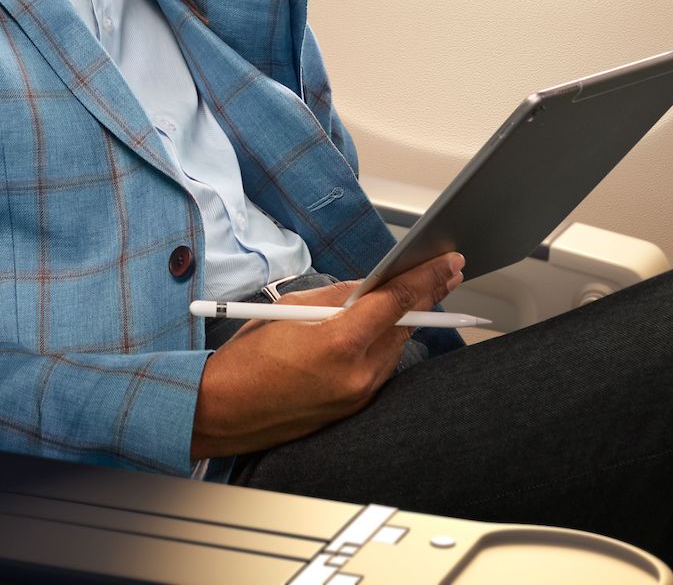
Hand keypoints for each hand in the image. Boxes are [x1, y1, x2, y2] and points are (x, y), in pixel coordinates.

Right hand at [189, 254, 465, 460]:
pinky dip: (384, 345)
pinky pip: (381, 368)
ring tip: (411, 295)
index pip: (398, 302)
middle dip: (425, 297)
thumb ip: (339, 296)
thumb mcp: (291, 309)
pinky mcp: (353, 408)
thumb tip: (371, 285)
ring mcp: (358, 395)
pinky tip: (379, 329)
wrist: (223, 410)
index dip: (427, 277)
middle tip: (444, 272)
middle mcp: (357, 373)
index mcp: (339, 342)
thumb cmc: (247, 358)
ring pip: (396, 347)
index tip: (448, 262)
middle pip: (406, 326)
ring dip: (404, 321)